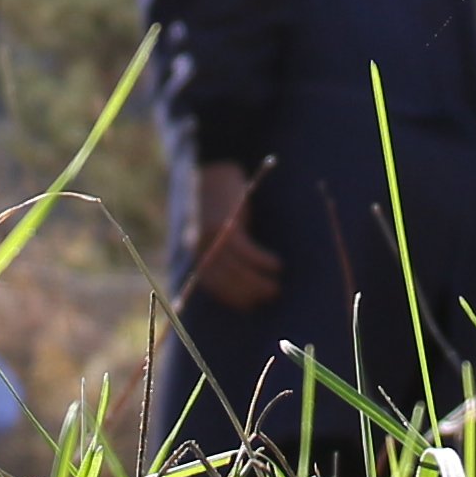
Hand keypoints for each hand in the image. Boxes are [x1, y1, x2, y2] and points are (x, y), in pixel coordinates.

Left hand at [186, 163, 279, 310]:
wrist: (215, 170)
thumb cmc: (222, 201)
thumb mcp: (219, 228)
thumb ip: (225, 249)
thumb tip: (247, 275)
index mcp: (198, 250)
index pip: (212, 284)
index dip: (231, 298)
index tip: (250, 307)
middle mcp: (202, 246)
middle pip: (224, 279)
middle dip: (248, 293)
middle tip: (271, 298)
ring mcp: (212, 236)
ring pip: (236, 269)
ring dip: (258, 282)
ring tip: (277, 287)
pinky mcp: (226, 224)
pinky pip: (246, 251)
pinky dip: (262, 261)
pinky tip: (277, 265)